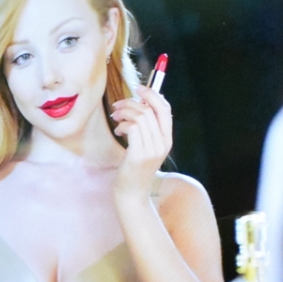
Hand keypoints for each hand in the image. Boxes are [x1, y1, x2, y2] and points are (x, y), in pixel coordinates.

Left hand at [110, 86, 171, 200]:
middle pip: (150, 110)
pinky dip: (122, 125)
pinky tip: (118, 131)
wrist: (132, 193)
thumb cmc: (135, 168)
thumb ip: (147, 128)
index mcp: (167, 140)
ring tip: (116, 118)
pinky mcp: (139, 155)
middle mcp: (163, 144)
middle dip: (131, 102)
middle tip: (117, 106)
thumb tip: (140, 102)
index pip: (165, 109)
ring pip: (140, 117)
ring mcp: (152, 150)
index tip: (138, 88)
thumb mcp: (146, 146)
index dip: (152, 95)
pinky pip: (132, 128)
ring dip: (123, 113)